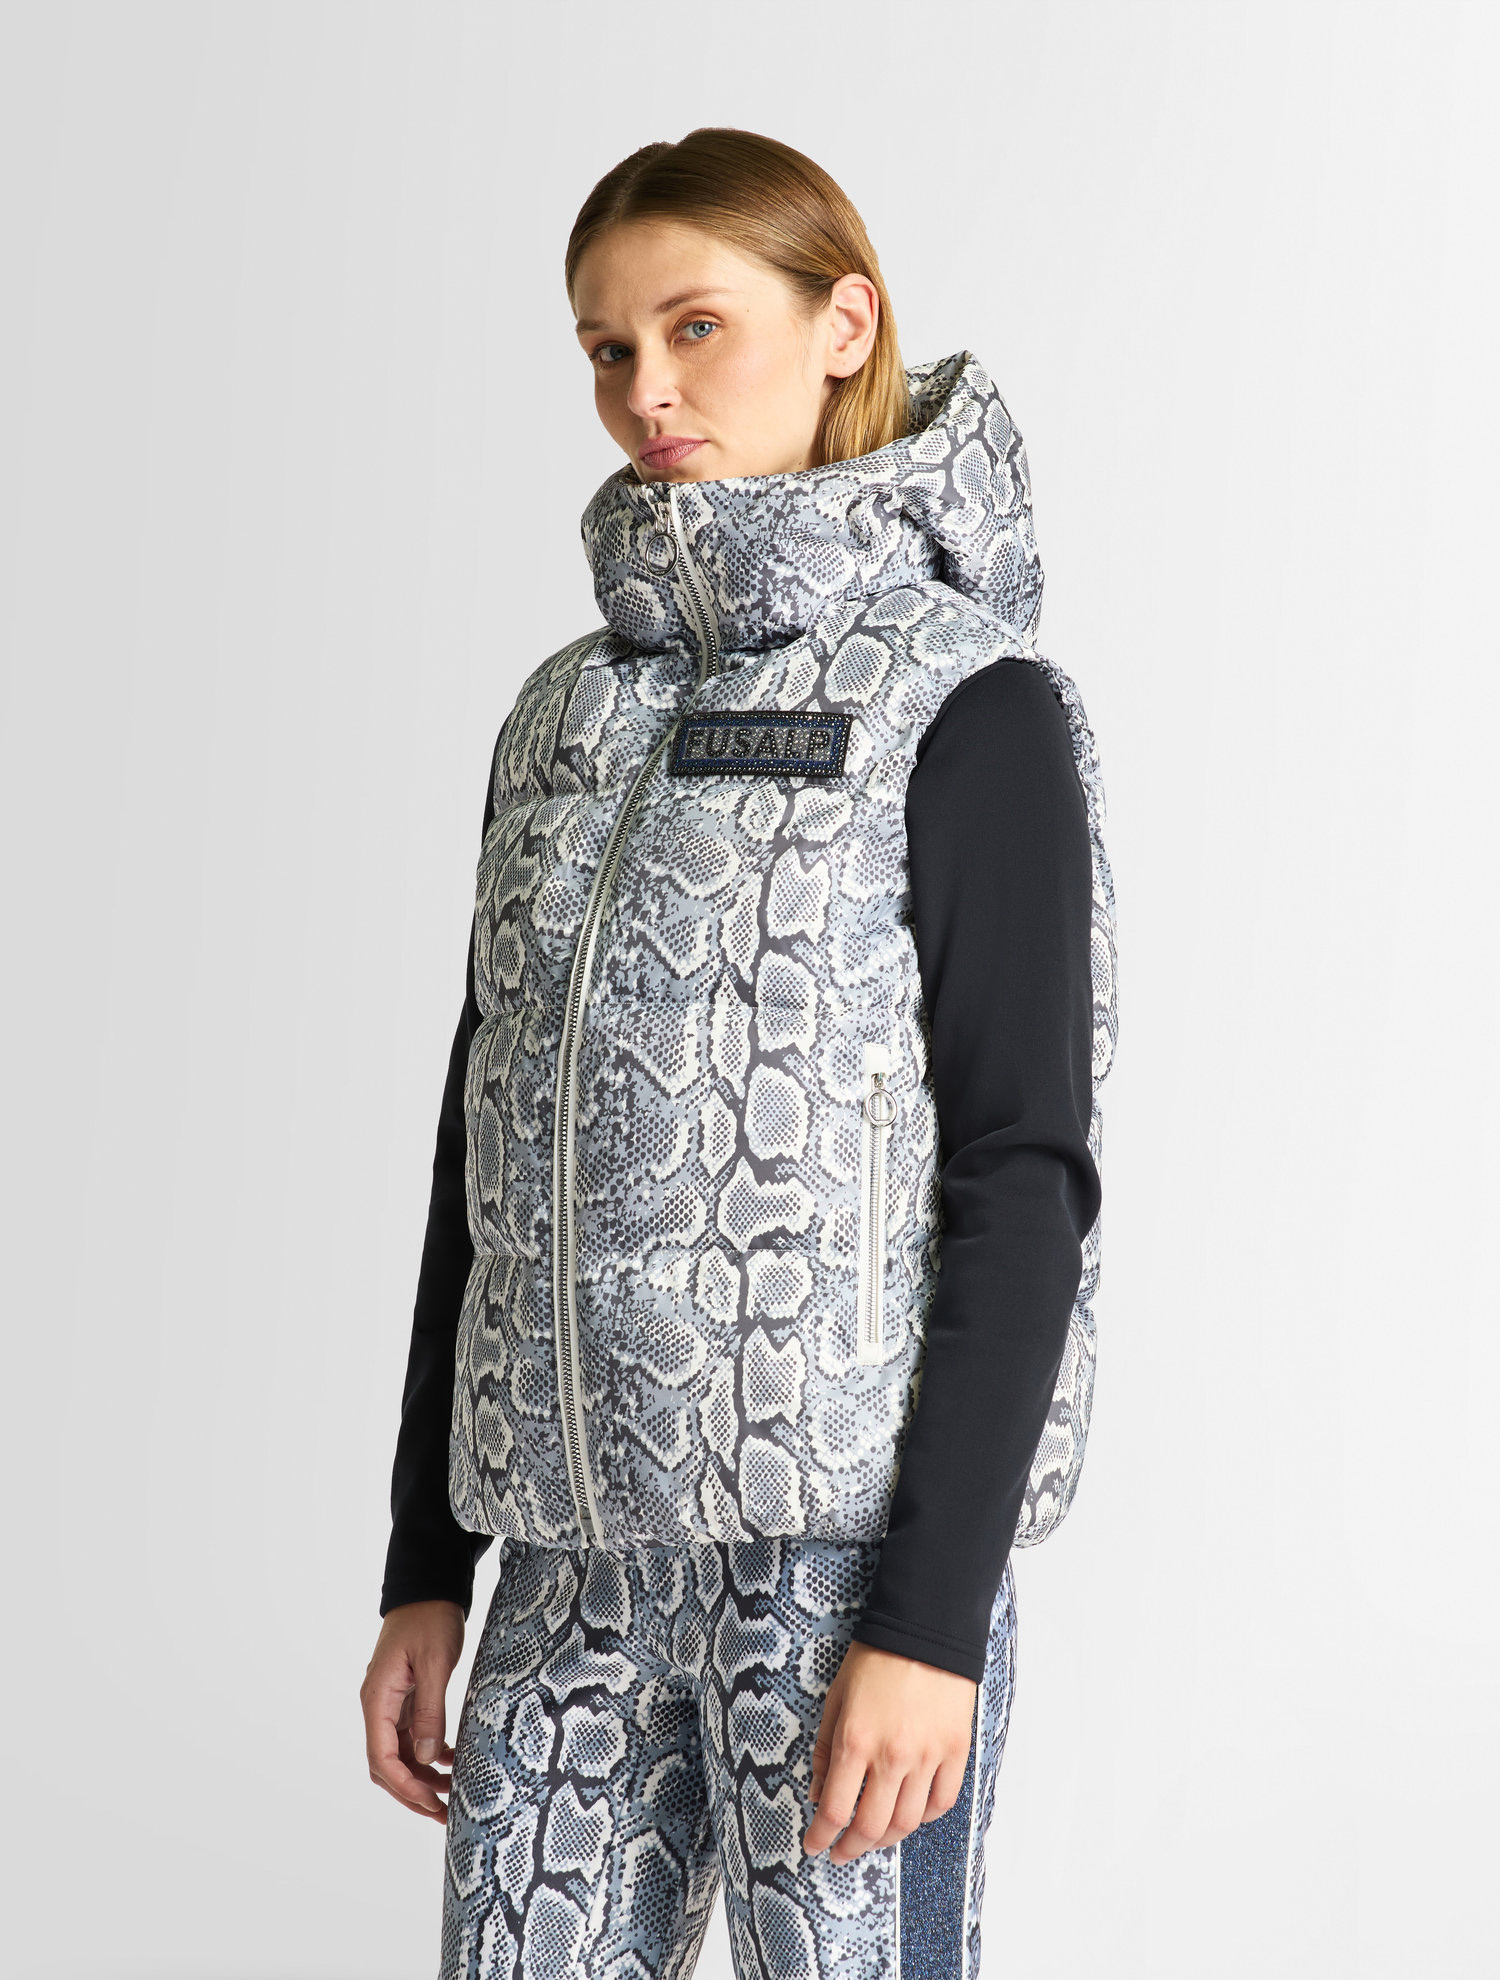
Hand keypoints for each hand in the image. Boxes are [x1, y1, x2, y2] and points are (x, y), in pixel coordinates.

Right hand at [361, 1599, 464, 1824]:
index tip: (431, 1802)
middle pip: (388, 1765)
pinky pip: (414, 1737)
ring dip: (423, 1777)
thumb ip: (430, 1710)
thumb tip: (427, 1758)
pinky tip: (453, 1761)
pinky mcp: (408, 1699)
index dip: (405, 1786)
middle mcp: (379, 1706)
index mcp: (377, 1699)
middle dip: (413, 1792)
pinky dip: (431, 1754)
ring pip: (402, 1754)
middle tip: (444, 1813)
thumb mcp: (434, 1663)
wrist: (430, 1588)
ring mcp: (392, 1704)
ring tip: (454, 1793)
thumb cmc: (429, 1618)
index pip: (381, 1757)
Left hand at [802, 1639, 976, 1861]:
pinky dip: (925, 1817)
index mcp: (856, 1741)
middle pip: (872, 1827)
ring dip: (886, 1839)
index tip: (814, 1845)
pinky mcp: (955, 1751)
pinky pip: (942, 1802)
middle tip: (841, 1852)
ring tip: (874, 1838)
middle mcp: (892, 1756)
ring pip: (907, 1822)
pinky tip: (911, 1814)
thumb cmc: (876, 1659)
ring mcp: (928, 1756)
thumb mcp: (836, 1699)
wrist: (925, 1629)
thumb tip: (820, 1792)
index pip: (835, 1809)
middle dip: (851, 1848)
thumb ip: (825, 1749)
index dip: (821, 1836)